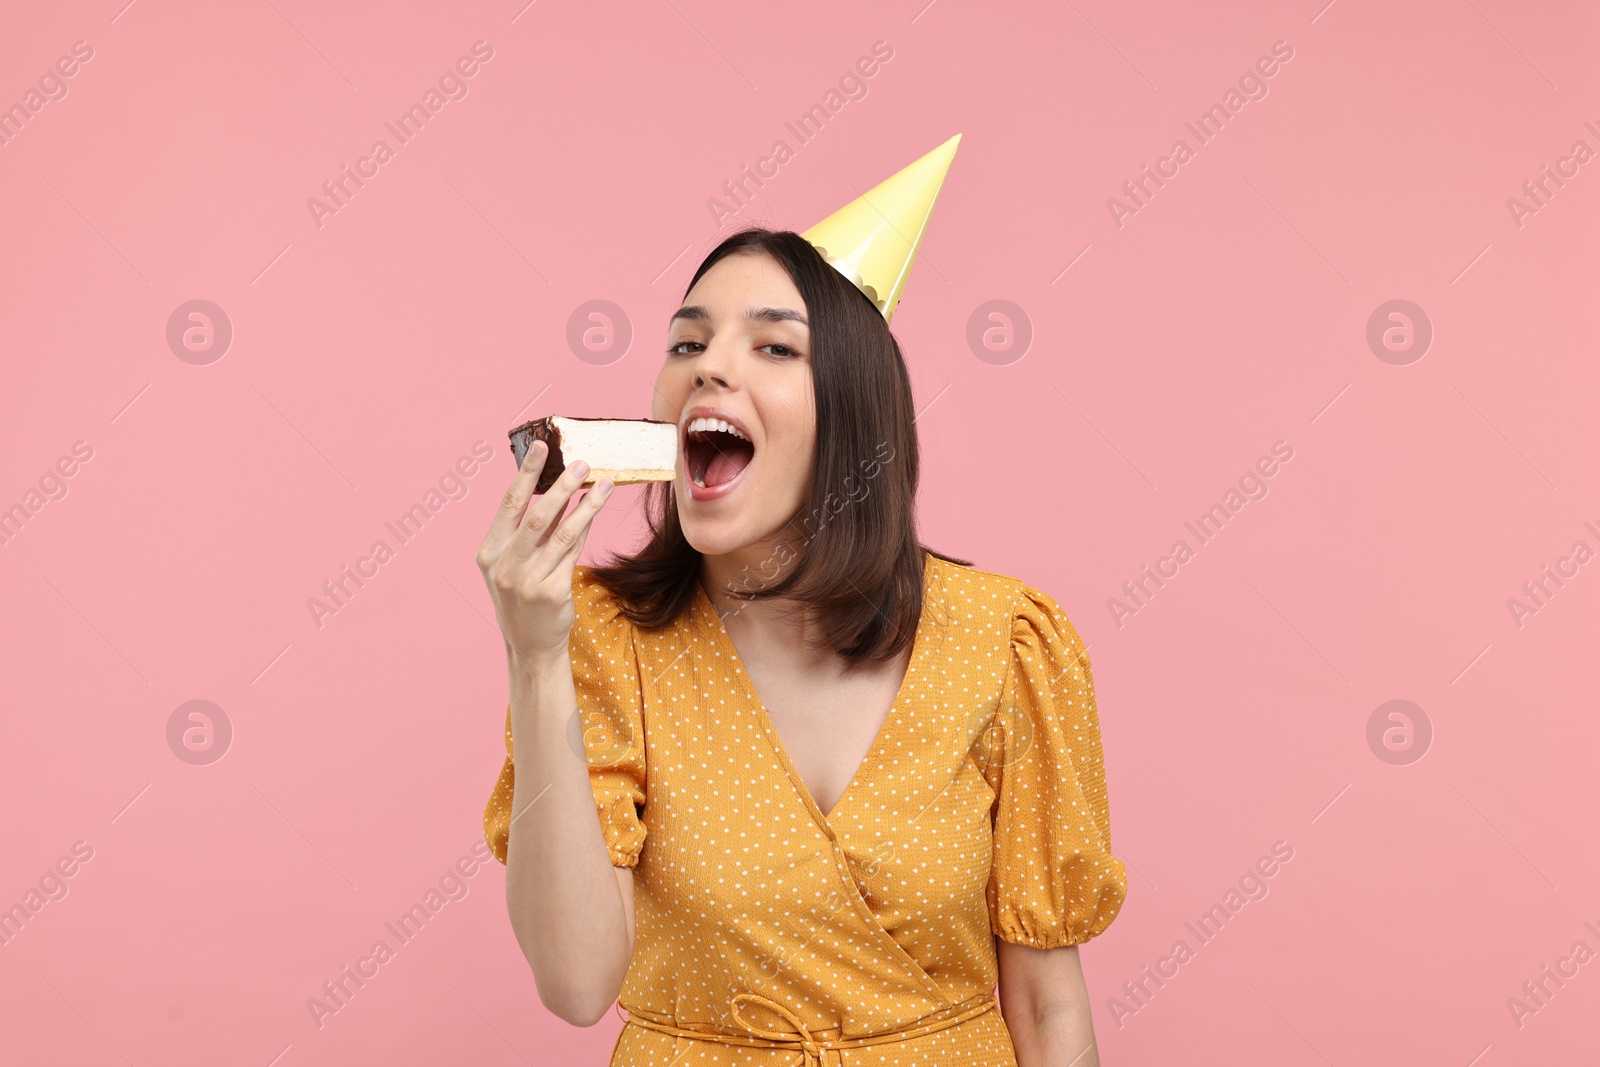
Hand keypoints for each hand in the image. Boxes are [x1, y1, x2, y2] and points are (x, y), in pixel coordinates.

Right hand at [475, 441, 611, 669]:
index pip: (509, 504)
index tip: (542, 447)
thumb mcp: (513, 564)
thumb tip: (556, 488)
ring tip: (603, 483)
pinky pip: (574, 552)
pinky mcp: (553, 592)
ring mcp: (528, 581)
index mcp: (489, 552)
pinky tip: (596, 510)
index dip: (526, 474)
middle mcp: (505, 566)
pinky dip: (587, 527)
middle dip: (562, 486)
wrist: (530, 645)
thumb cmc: (522, 597)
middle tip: (583, 463)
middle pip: (538, 516)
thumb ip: (529, 531)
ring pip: (563, 532)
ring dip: (585, 504)